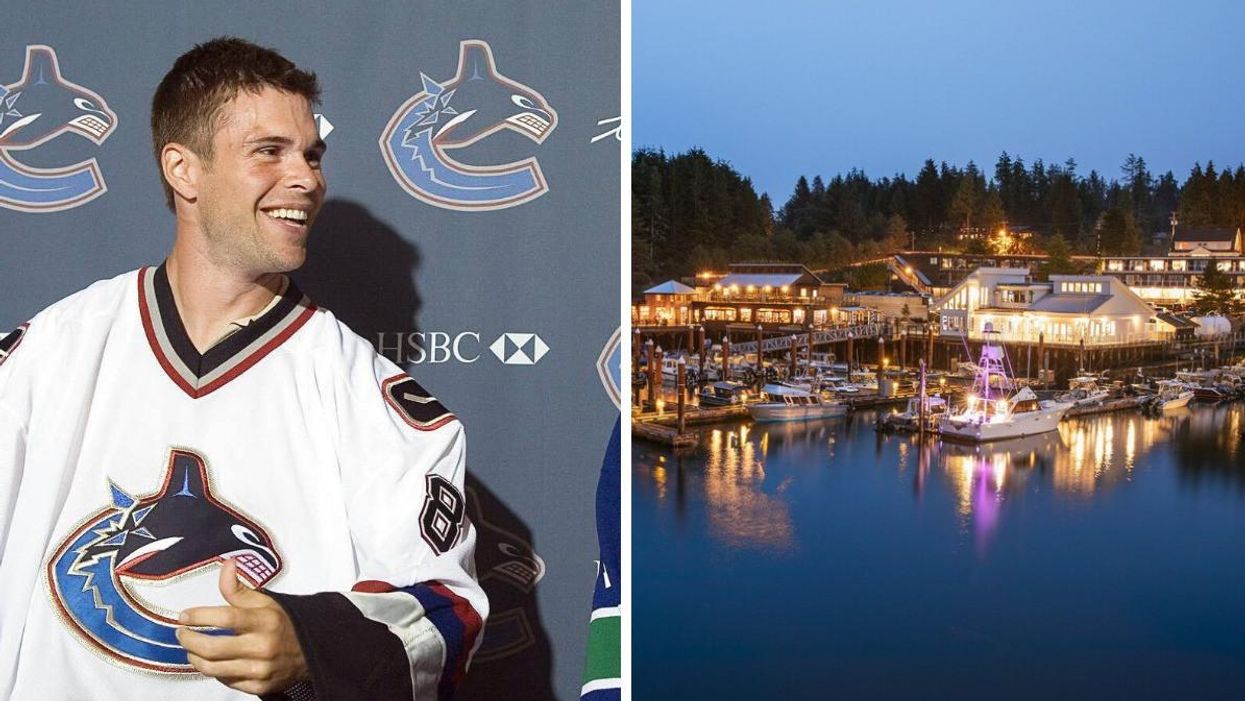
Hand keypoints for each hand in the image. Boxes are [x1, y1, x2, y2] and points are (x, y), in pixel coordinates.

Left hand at [176, 559, 309, 694]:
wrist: (310, 652)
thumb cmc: (282, 624)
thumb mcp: (264, 602)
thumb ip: (238, 589)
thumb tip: (227, 565)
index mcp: (265, 620)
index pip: (226, 618)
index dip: (200, 617)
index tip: (184, 616)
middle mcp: (263, 646)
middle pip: (213, 648)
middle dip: (189, 641)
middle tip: (182, 634)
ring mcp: (260, 669)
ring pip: (214, 668)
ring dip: (195, 658)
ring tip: (191, 649)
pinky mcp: (259, 686)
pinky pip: (226, 681)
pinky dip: (214, 671)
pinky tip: (212, 662)